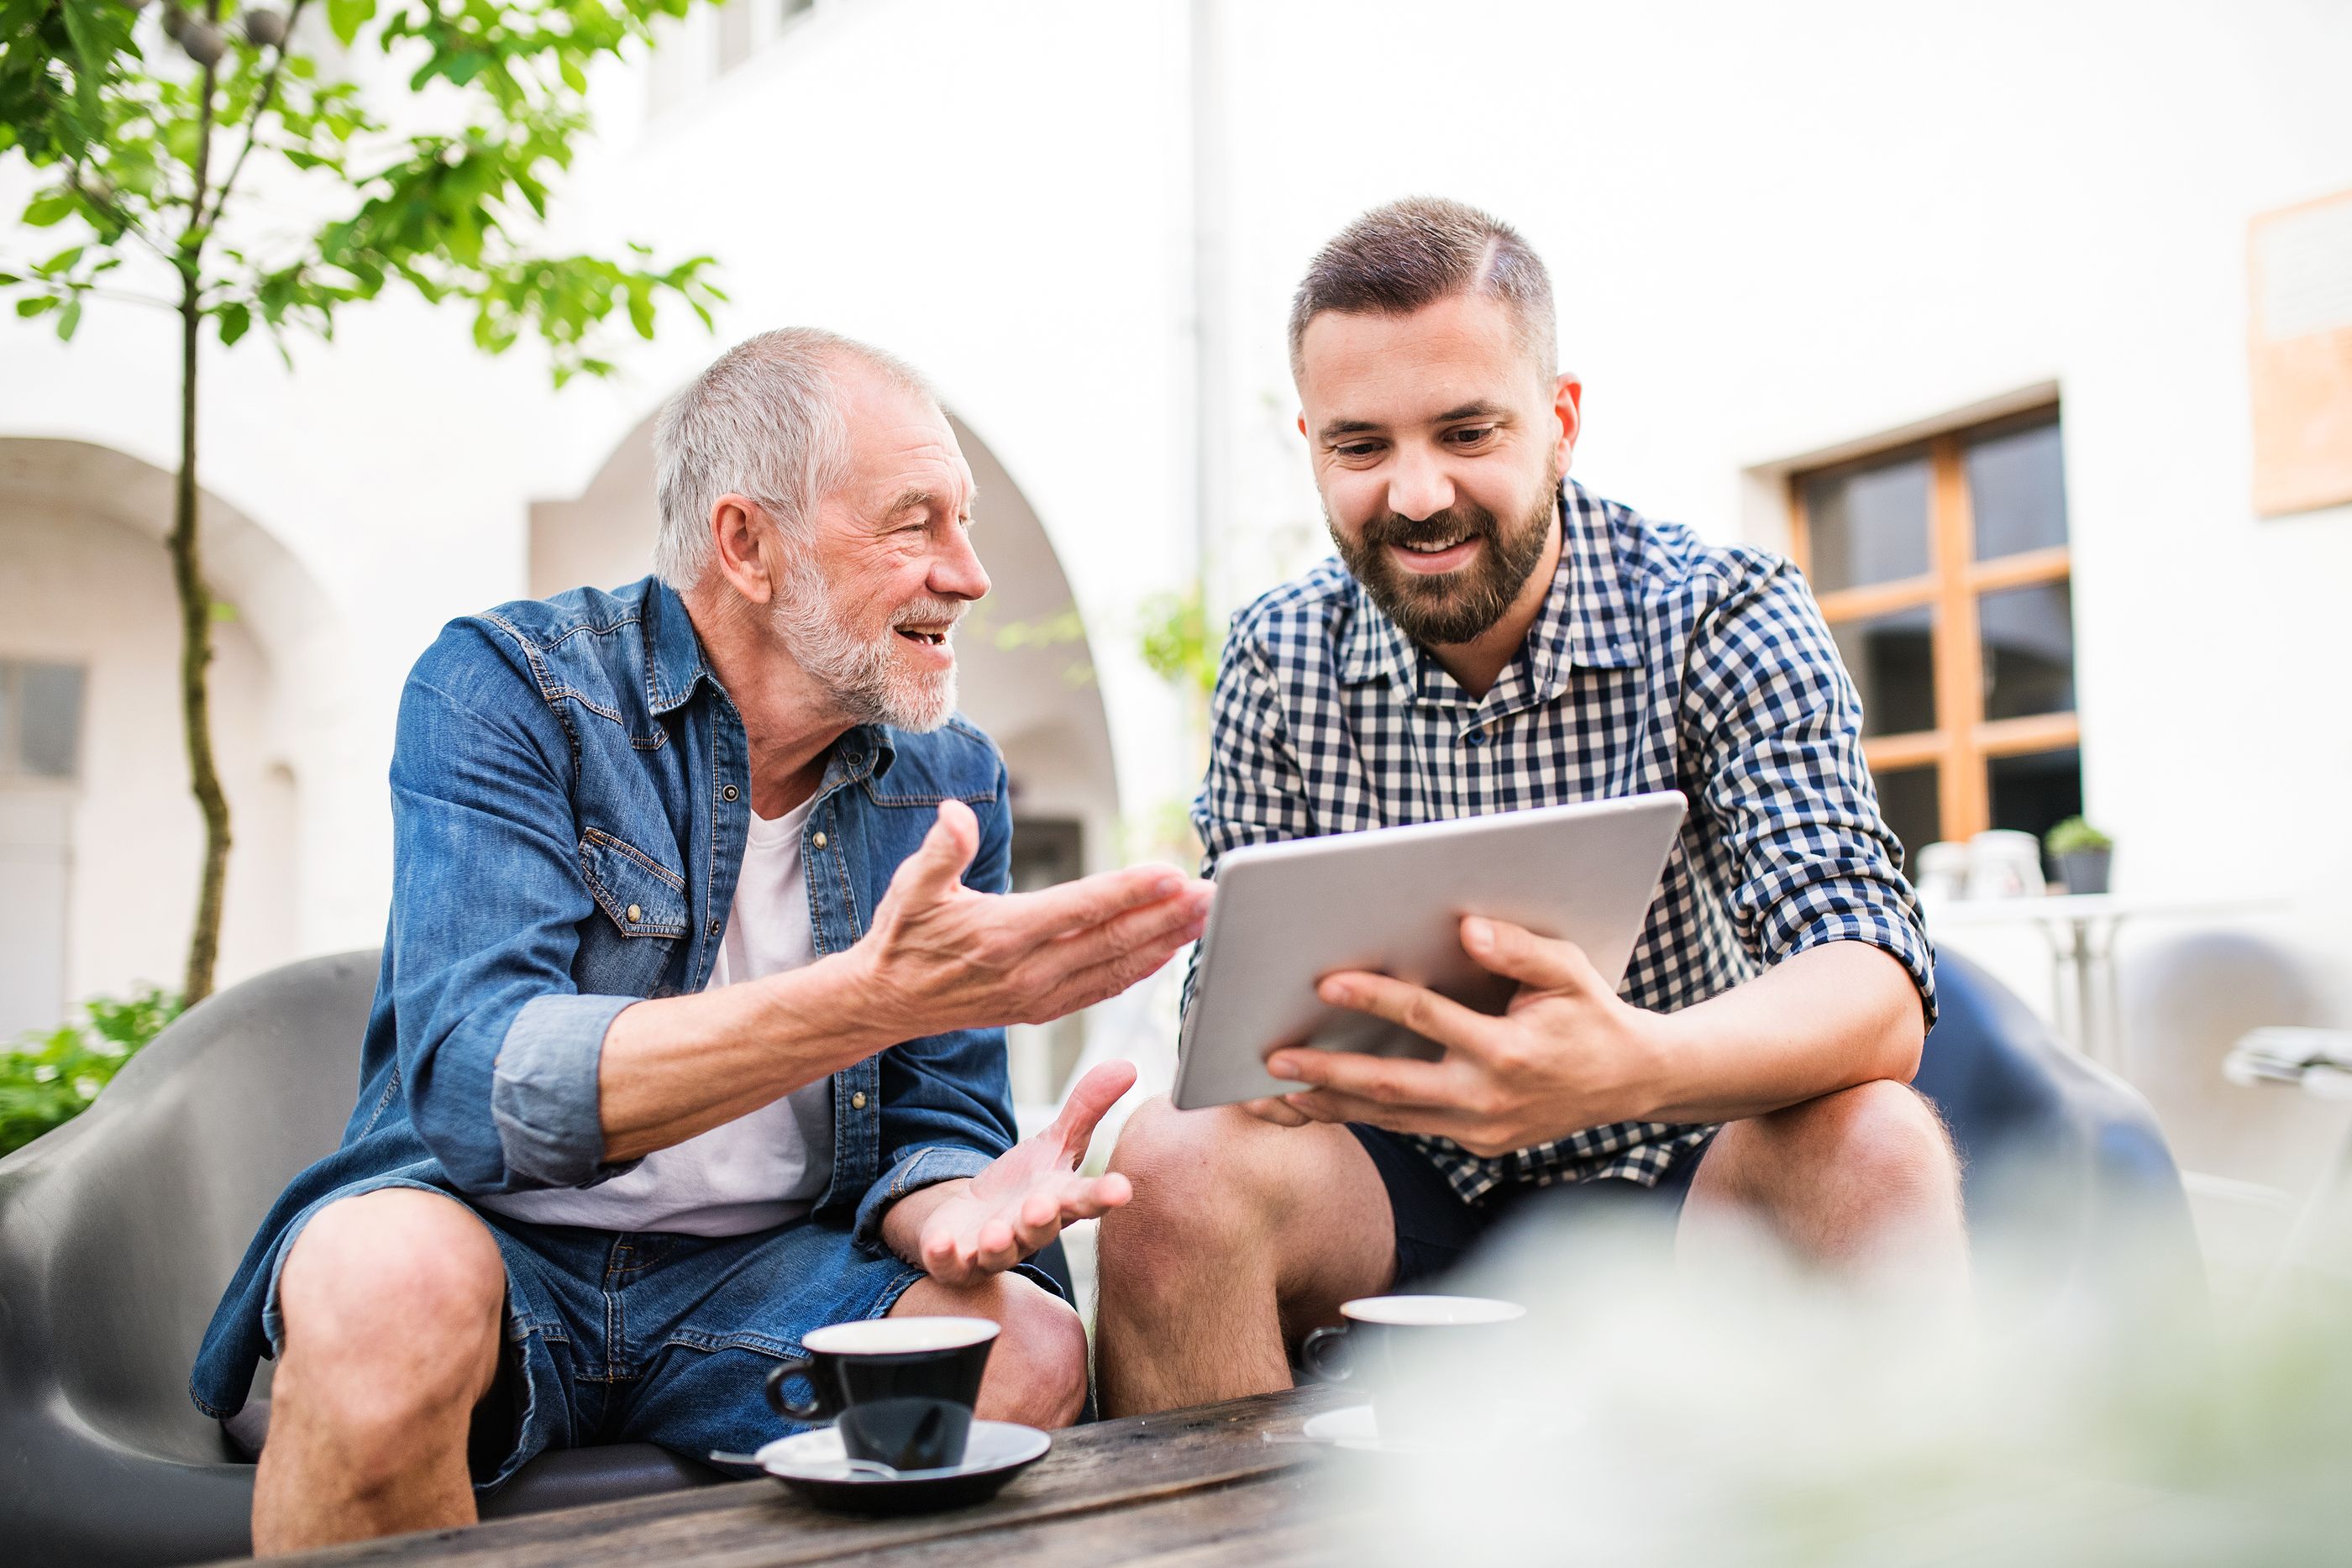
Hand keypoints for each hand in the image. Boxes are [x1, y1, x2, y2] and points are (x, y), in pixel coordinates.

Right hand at [855, 800, 1211, 1038]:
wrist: (885, 1001)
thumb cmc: (902, 935)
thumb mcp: (910, 886)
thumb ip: (940, 850)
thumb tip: (955, 815)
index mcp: (1003, 934)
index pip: (1081, 908)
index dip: (1130, 891)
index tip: (1171, 874)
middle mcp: (1028, 970)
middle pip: (1112, 940)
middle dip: (1166, 916)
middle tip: (1210, 893)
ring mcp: (1038, 994)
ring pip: (1115, 967)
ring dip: (1164, 942)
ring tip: (1204, 917)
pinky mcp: (1042, 1008)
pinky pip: (1102, 988)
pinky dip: (1139, 971)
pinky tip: (1167, 951)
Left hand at [895, 1061, 1138, 1283]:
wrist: (972, 1219)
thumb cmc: (1023, 1184)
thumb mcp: (1055, 1143)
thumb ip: (1087, 1108)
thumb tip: (1126, 1064)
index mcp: (1059, 1203)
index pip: (1087, 1199)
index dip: (1104, 1196)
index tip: (1122, 1190)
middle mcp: (1029, 1232)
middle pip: (1041, 1230)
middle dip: (1041, 1220)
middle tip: (1040, 1205)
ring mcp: (992, 1251)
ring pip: (999, 1254)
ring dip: (998, 1245)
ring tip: (996, 1233)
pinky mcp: (955, 1261)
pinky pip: (949, 1264)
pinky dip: (943, 1256)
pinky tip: (939, 1243)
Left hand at [1258, 917, 1672, 1156]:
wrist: (1633, 1081)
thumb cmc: (1592, 1014)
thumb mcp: (1569, 970)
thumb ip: (1519, 950)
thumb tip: (1467, 928)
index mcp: (1510, 1052)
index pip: (1427, 1019)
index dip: (1375, 998)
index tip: (1326, 982)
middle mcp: (1490, 1100)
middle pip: (1393, 1088)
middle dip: (1328, 1076)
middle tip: (1274, 1062)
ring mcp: (1481, 1132)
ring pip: (1393, 1119)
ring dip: (1333, 1106)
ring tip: (1276, 1094)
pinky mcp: (1477, 1146)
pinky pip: (1411, 1128)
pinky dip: (1365, 1116)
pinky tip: (1323, 1102)